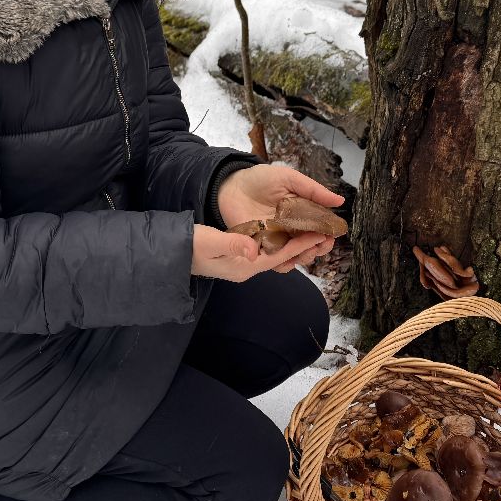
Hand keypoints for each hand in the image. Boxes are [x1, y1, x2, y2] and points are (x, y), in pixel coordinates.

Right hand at [191, 225, 333, 281]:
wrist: (173, 254)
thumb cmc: (189, 247)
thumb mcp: (209, 242)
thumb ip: (231, 244)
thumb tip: (253, 248)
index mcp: (245, 266)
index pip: (281, 255)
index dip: (301, 244)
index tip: (321, 234)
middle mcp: (249, 267)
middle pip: (284, 257)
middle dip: (305, 247)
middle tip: (328, 234)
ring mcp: (245, 263)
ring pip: (278, 254)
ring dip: (297, 244)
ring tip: (316, 233)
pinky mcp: (240, 256)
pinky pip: (268, 250)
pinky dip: (283, 241)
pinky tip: (291, 232)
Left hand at [217, 164, 344, 272]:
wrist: (232, 185)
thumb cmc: (261, 179)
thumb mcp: (289, 179)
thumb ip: (313, 190)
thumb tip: (340, 201)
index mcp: (303, 213)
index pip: (321, 229)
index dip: (328, 236)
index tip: (330, 237)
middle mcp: (293, 229)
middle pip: (311, 246)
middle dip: (318, 249)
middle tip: (318, 245)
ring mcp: (277, 239)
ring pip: (295, 256)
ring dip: (303, 258)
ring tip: (303, 252)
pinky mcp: (262, 246)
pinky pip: (274, 261)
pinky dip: (282, 264)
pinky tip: (285, 261)